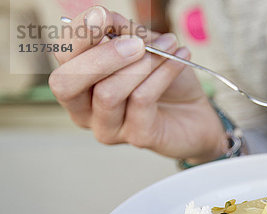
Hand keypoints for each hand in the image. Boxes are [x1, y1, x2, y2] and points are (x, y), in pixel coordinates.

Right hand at [48, 6, 226, 161]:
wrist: (197, 112)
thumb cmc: (166, 82)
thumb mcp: (144, 47)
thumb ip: (121, 32)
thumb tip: (104, 17)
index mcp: (78, 83)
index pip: (63, 58)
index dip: (79, 36)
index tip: (102, 16)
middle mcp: (84, 110)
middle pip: (67, 82)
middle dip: (101, 56)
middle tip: (137, 42)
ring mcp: (108, 128)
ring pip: (107, 93)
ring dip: (141, 65)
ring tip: (168, 48)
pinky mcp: (137, 138)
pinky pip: (141, 100)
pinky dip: (162, 74)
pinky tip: (180, 58)